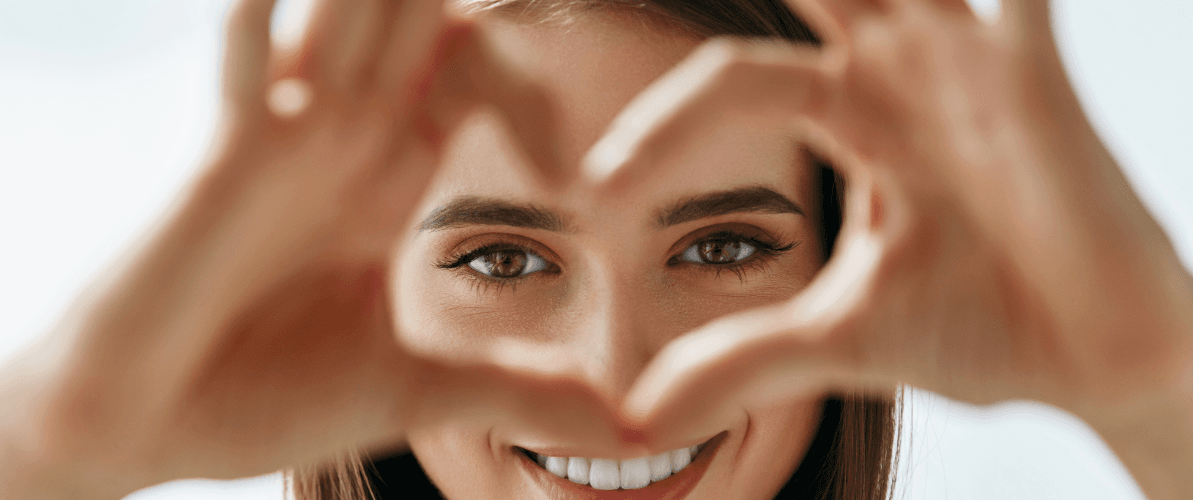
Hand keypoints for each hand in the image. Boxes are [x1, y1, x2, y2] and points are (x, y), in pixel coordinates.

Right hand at [0, 0, 625, 494]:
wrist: (146, 424)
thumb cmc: (262, 396)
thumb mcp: (416, 391)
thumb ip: (517, 391)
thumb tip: (628, 430)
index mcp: (388, 181)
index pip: (469, 83)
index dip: (524, 77)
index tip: (591, 109)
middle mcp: (340, 143)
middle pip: (413, 29)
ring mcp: (283, 142)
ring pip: (341, 25)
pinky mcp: (225, 161)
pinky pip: (250, 72)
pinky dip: (265, 28)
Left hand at [592, 0, 1192, 494]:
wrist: (1101, 362)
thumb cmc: (982, 329)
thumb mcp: (839, 337)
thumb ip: (741, 359)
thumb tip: (639, 420)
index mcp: (849, 112)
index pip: (734, 78)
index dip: (662, 124)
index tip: (595, 190)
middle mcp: (902, 71)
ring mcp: (968, 63)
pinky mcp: (1035, 77)